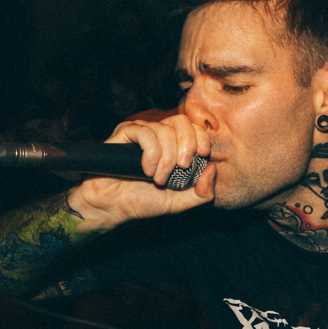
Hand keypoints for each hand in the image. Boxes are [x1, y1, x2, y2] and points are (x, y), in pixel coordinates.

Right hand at [67, 116, 215, 229]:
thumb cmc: (144, 201)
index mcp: (174, 145)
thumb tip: (213, 169)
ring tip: (158, 179)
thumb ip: (203, 192)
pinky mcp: (124, 133)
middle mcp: (159, 134)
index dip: (202, 138)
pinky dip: (151, 153)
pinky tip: (146, 170)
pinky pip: (144, 132)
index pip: (195, 128)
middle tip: (182, 168)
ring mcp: (142, 131)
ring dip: (166, 157)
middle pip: (182, 121)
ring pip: (164, 130)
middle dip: (187, 144)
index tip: (203, 155)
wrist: (114, 207)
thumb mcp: (181, 202)